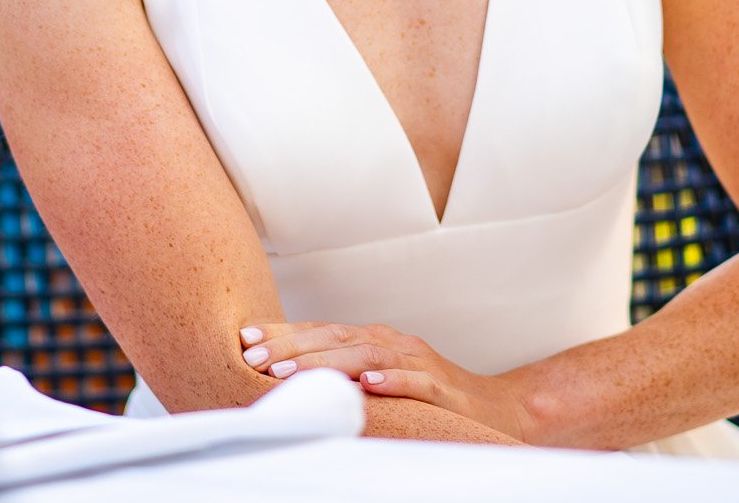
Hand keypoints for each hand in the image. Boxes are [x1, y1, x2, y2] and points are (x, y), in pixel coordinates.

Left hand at [237, 321, 531, 441]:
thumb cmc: (427, 397)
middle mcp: (391, 342)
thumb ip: (340, 376)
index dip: (281, 332)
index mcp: (372, 339)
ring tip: (288, 372)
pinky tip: (365, 383)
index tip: (243, 338)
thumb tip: (282, 382)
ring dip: (324, 362)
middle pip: (334, 336)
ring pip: (365, 354)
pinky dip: (389, 380)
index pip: (319, 330)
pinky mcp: (441, 387)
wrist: (495, 409)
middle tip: (252, 357)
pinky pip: (414, 380)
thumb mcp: (378, 382)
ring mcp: (417, 361)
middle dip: (290, 346)